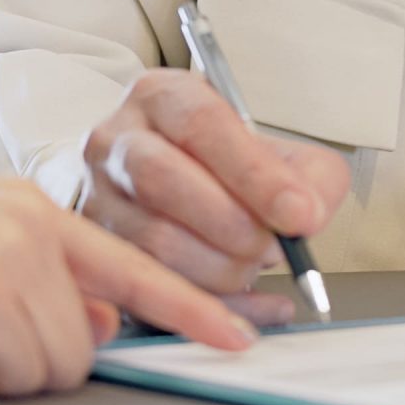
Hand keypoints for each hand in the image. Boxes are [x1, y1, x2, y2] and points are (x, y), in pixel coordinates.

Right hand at [0, 182, 257, 395]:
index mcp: (31, 207)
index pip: (132, 265)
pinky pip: (20, 371)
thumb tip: (99, 325)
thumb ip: (43, 291)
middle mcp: (30, 216)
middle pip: (90, 338)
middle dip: (33, 363)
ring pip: (61, 360)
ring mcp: (8, 248)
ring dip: (2, 372)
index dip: (192, 308)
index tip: (243, 336)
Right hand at [80, 70, 349, 325]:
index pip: (202, 124)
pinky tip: (253, 306)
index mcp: (161, 97)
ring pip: (153, 241)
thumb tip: (307, 214)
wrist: (178, 190)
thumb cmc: (227, 170)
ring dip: (222, 268)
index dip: (255, 173)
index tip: (299, 213)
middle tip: (277, 247)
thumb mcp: (280, 153)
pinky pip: (150, 290)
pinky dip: (214, 307)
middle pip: (161, 179)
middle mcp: (117, 141)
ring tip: (257, 266)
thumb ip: (309, 175)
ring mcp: (97, 198)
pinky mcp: (96, 255)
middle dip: (233, 225)